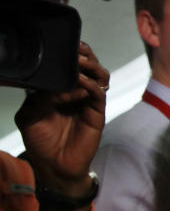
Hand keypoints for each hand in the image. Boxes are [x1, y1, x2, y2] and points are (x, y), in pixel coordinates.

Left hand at [15, 41, 108, 193]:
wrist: (54, 166)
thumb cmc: (40, 141)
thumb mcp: (29, 115)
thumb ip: (39, 97)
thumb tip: (56, 84)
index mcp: (59, 90)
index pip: (68, 67)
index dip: (69, 54)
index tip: (66, 44)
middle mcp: (76, 93)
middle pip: (88, 67)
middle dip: (85, 56)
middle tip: (78, 48)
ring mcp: (88, 102)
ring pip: (99, 77)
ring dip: (92, 67)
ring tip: (82, 61)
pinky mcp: (97, 112)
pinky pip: (98, 94)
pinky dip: (92, 85)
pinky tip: (82, 81)